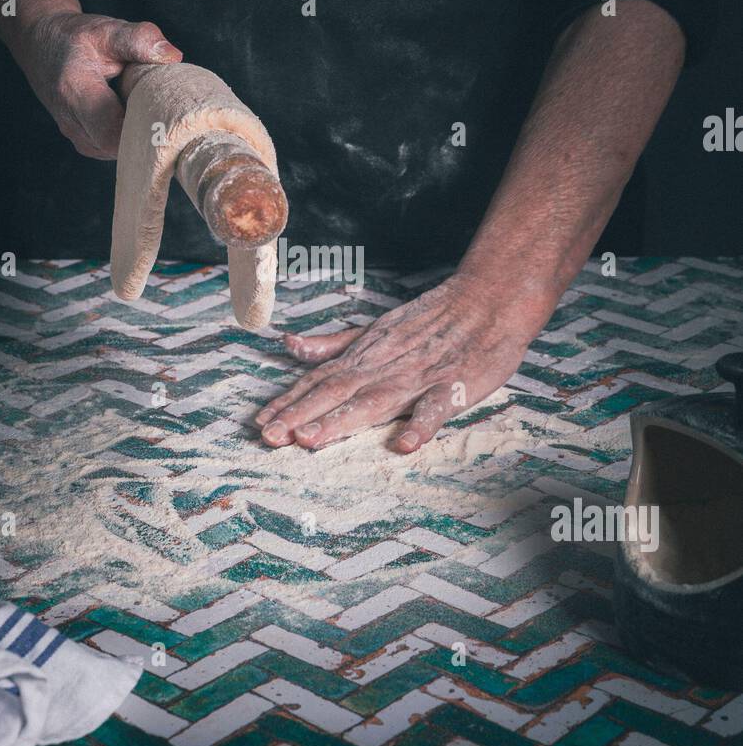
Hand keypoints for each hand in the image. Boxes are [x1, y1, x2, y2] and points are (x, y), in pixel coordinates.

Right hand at [17, 11, 181, 158]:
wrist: (41, 46)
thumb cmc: (76, 39)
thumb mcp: (106, 30)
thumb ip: (139, 39)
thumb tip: (173, 56)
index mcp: (75, 90)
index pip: (111, 131)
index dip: (142, 131)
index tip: (165, 116)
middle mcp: (71, 120)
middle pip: (117, 147)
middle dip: (146, 136)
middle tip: (167, 116)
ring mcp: (76, 135)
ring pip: (116, 153)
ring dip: (138, 138)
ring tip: (153, 113)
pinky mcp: (84, 141)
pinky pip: (112, 150)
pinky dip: (129, 139)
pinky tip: (140, 119)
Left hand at [255, 274, 542, 452]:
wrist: (487, 300)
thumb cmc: (432, 319)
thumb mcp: (377, 328)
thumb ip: (334, 344)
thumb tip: (290, 346)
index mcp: (366, 355)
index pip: (319, 380)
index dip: (289, 401)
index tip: (260, 422)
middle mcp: (384, 366)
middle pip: (336, 392)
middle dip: (300, 414)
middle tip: (268, 436)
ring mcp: (418, 376)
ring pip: (374, 401)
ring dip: (340, 420)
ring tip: (309, 440)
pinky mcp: (453, 385)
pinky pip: (435, 408)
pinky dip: (420, 425)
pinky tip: (404, 445)